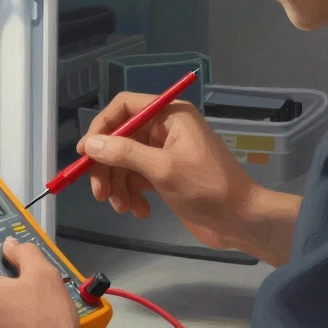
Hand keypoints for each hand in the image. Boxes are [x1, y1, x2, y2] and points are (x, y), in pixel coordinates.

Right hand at [78, 91, 274, 255]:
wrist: (241, 220)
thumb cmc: (207, 188)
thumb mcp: (163, 169)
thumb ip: (124, 153)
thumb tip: (89, 143)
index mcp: (170, 115)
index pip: (124, 107)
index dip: (101, 127)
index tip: (85, 153)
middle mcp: (165, 128)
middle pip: (120, 139)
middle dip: (107, 167)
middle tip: (99, 193)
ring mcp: (165, 153)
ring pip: (124, 163)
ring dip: (118, 186)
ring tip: (123, 208)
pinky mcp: (165, 175)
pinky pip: (136, 179)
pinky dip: (132, 196)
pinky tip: (139, 212)